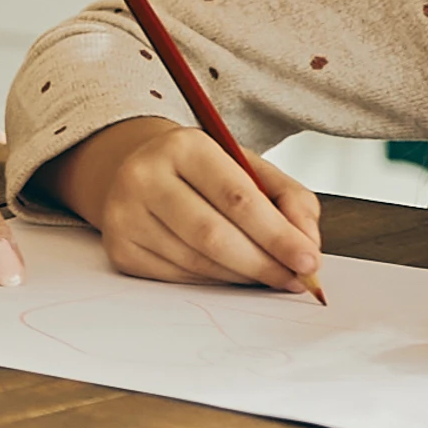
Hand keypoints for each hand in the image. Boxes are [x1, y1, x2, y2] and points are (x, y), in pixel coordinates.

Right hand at [40, 116, 326, 297]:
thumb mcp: (248, 168)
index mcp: (183, 146)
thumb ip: (289, 199)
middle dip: (264, 263)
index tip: (308, 259)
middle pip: (213, 235)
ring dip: (242, 276)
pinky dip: (214, 281)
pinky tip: (231, 273)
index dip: (278, 234)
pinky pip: (178, 277)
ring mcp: (125, 214)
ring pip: (197, 262)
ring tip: (269, 275)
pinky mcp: (119, 248)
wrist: (136, 171)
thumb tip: (306, 244)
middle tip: (295, 279)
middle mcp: (145, 176)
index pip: (237, 198)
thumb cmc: (203, 173)